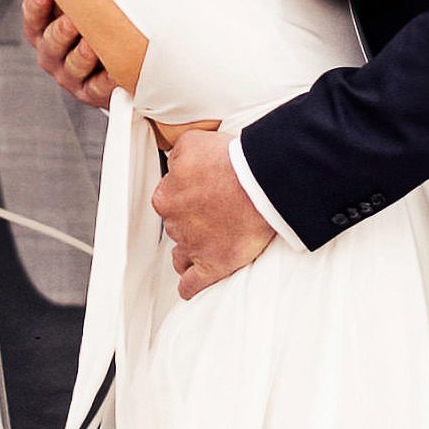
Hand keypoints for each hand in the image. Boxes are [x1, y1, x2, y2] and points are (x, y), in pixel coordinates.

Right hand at [1, 0, 116, 109]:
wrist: (101, 64)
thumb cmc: (76, 30)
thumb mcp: (53, 4)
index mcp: (41, 31)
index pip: (33, 18)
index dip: (36, 5)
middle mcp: (52, 54)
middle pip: (51, 44)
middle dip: (59, 32)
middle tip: (70, 20)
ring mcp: (71, 74)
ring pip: (73, 66)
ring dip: (82, 56)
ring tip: (92, 44)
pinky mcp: (92, 92)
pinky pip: (97, 88)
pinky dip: (106, 80)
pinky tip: (113, 72)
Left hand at [152, 124, 274, 299]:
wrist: (262, 182)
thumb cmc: (233, 161)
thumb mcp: (193, 142)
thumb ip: (178, 155)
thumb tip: (174, 163)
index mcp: (167, 197)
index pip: (169, 199)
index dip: (187, 195)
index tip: (203, 193)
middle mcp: (175, 224)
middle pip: (178, 226)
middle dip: (193, 221)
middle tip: (216, 213)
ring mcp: (193, 247)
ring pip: (182, 253)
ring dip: (192, 250)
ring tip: (210, 243)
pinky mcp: (213, 266)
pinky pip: (191, 284)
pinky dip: (191, 286)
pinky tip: (193, 284)